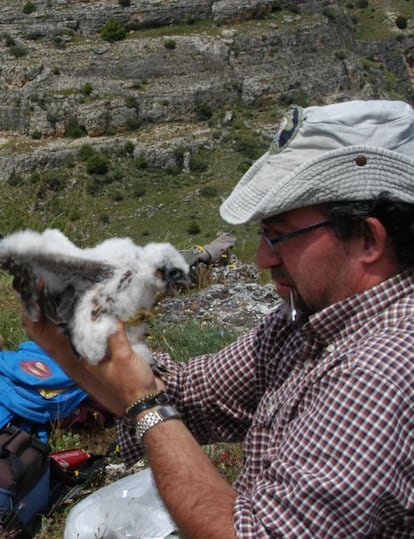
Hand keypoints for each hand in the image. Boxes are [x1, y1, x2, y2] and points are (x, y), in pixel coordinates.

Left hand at [22, 284, 161, 415]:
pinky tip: (127, 319)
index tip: (90, 301)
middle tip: (104, 299)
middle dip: (101, 319)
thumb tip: (110, 315)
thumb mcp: (123, 356)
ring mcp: (111, 361)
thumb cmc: (131, 382)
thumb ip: (115, 335)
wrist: (149, 402)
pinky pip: (121, 343)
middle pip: (95, 335)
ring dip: (114, 325)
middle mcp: (97, 360)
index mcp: (91, 361)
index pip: (82, 336)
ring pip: (109, 338)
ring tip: (116, 305)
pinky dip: (123, 332)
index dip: (86, 319)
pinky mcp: (124, 361)